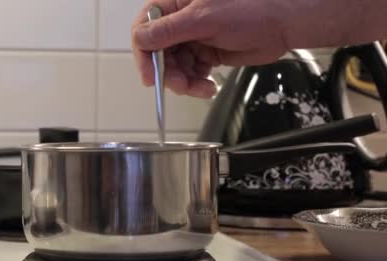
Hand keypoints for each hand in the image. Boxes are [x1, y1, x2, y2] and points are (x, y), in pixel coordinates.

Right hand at [131, 0, 291, 97]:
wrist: (283, 22)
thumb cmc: (251, 8)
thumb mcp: (203, 19)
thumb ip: (168, 30)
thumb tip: (140, 38)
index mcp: (174, 3)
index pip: (144, 29)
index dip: (144, 55)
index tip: (150, 77)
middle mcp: (180, 21)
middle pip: (159, 54)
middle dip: (169, 73)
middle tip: (182, 86)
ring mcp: (192, 38)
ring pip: (174, 68)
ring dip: (184, 82)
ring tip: (201, 88)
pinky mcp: (205, 53)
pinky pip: (190, 74)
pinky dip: (196, 84)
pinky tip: (208, 86)